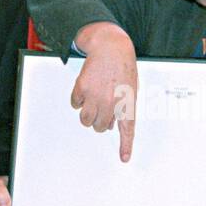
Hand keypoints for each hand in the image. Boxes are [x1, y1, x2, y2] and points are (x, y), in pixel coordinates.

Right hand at [71, 22, 137, 161]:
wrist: (111, 46)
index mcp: (127, 102)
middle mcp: (112, 102)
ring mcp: (96, 96)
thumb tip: (109, 124)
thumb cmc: (122, 67)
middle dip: (99, 121)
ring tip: (92, 101)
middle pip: (100, 127)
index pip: (127, 129)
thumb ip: (122, 107)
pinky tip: (86, 88)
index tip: (125, 159)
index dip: (126, 145)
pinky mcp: (82, 88)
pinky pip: (75, 104)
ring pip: (86, 120)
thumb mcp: (130, 88)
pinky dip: (78, 100)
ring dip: (87, 114)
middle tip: (101, 107)